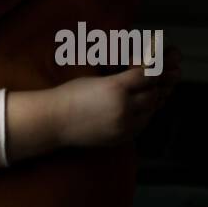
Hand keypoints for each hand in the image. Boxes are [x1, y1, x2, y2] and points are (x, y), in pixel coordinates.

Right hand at [56, 44, 180, 149]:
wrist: (56, 120)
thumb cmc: (71, 94)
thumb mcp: (97, 79)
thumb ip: (121, 79)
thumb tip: (140, 76)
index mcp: (115, 88)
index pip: (145, 77)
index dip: (149, 72)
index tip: (149, 69)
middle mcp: (123, 107)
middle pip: (151, 95)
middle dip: (151, 88)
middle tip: (146, 82)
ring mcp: (124, 125)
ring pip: (150, 112)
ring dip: (149, 103)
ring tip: (142, 96)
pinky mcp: (122, 138)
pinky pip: (142, 126)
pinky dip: (143, 117)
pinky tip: (135, 110)